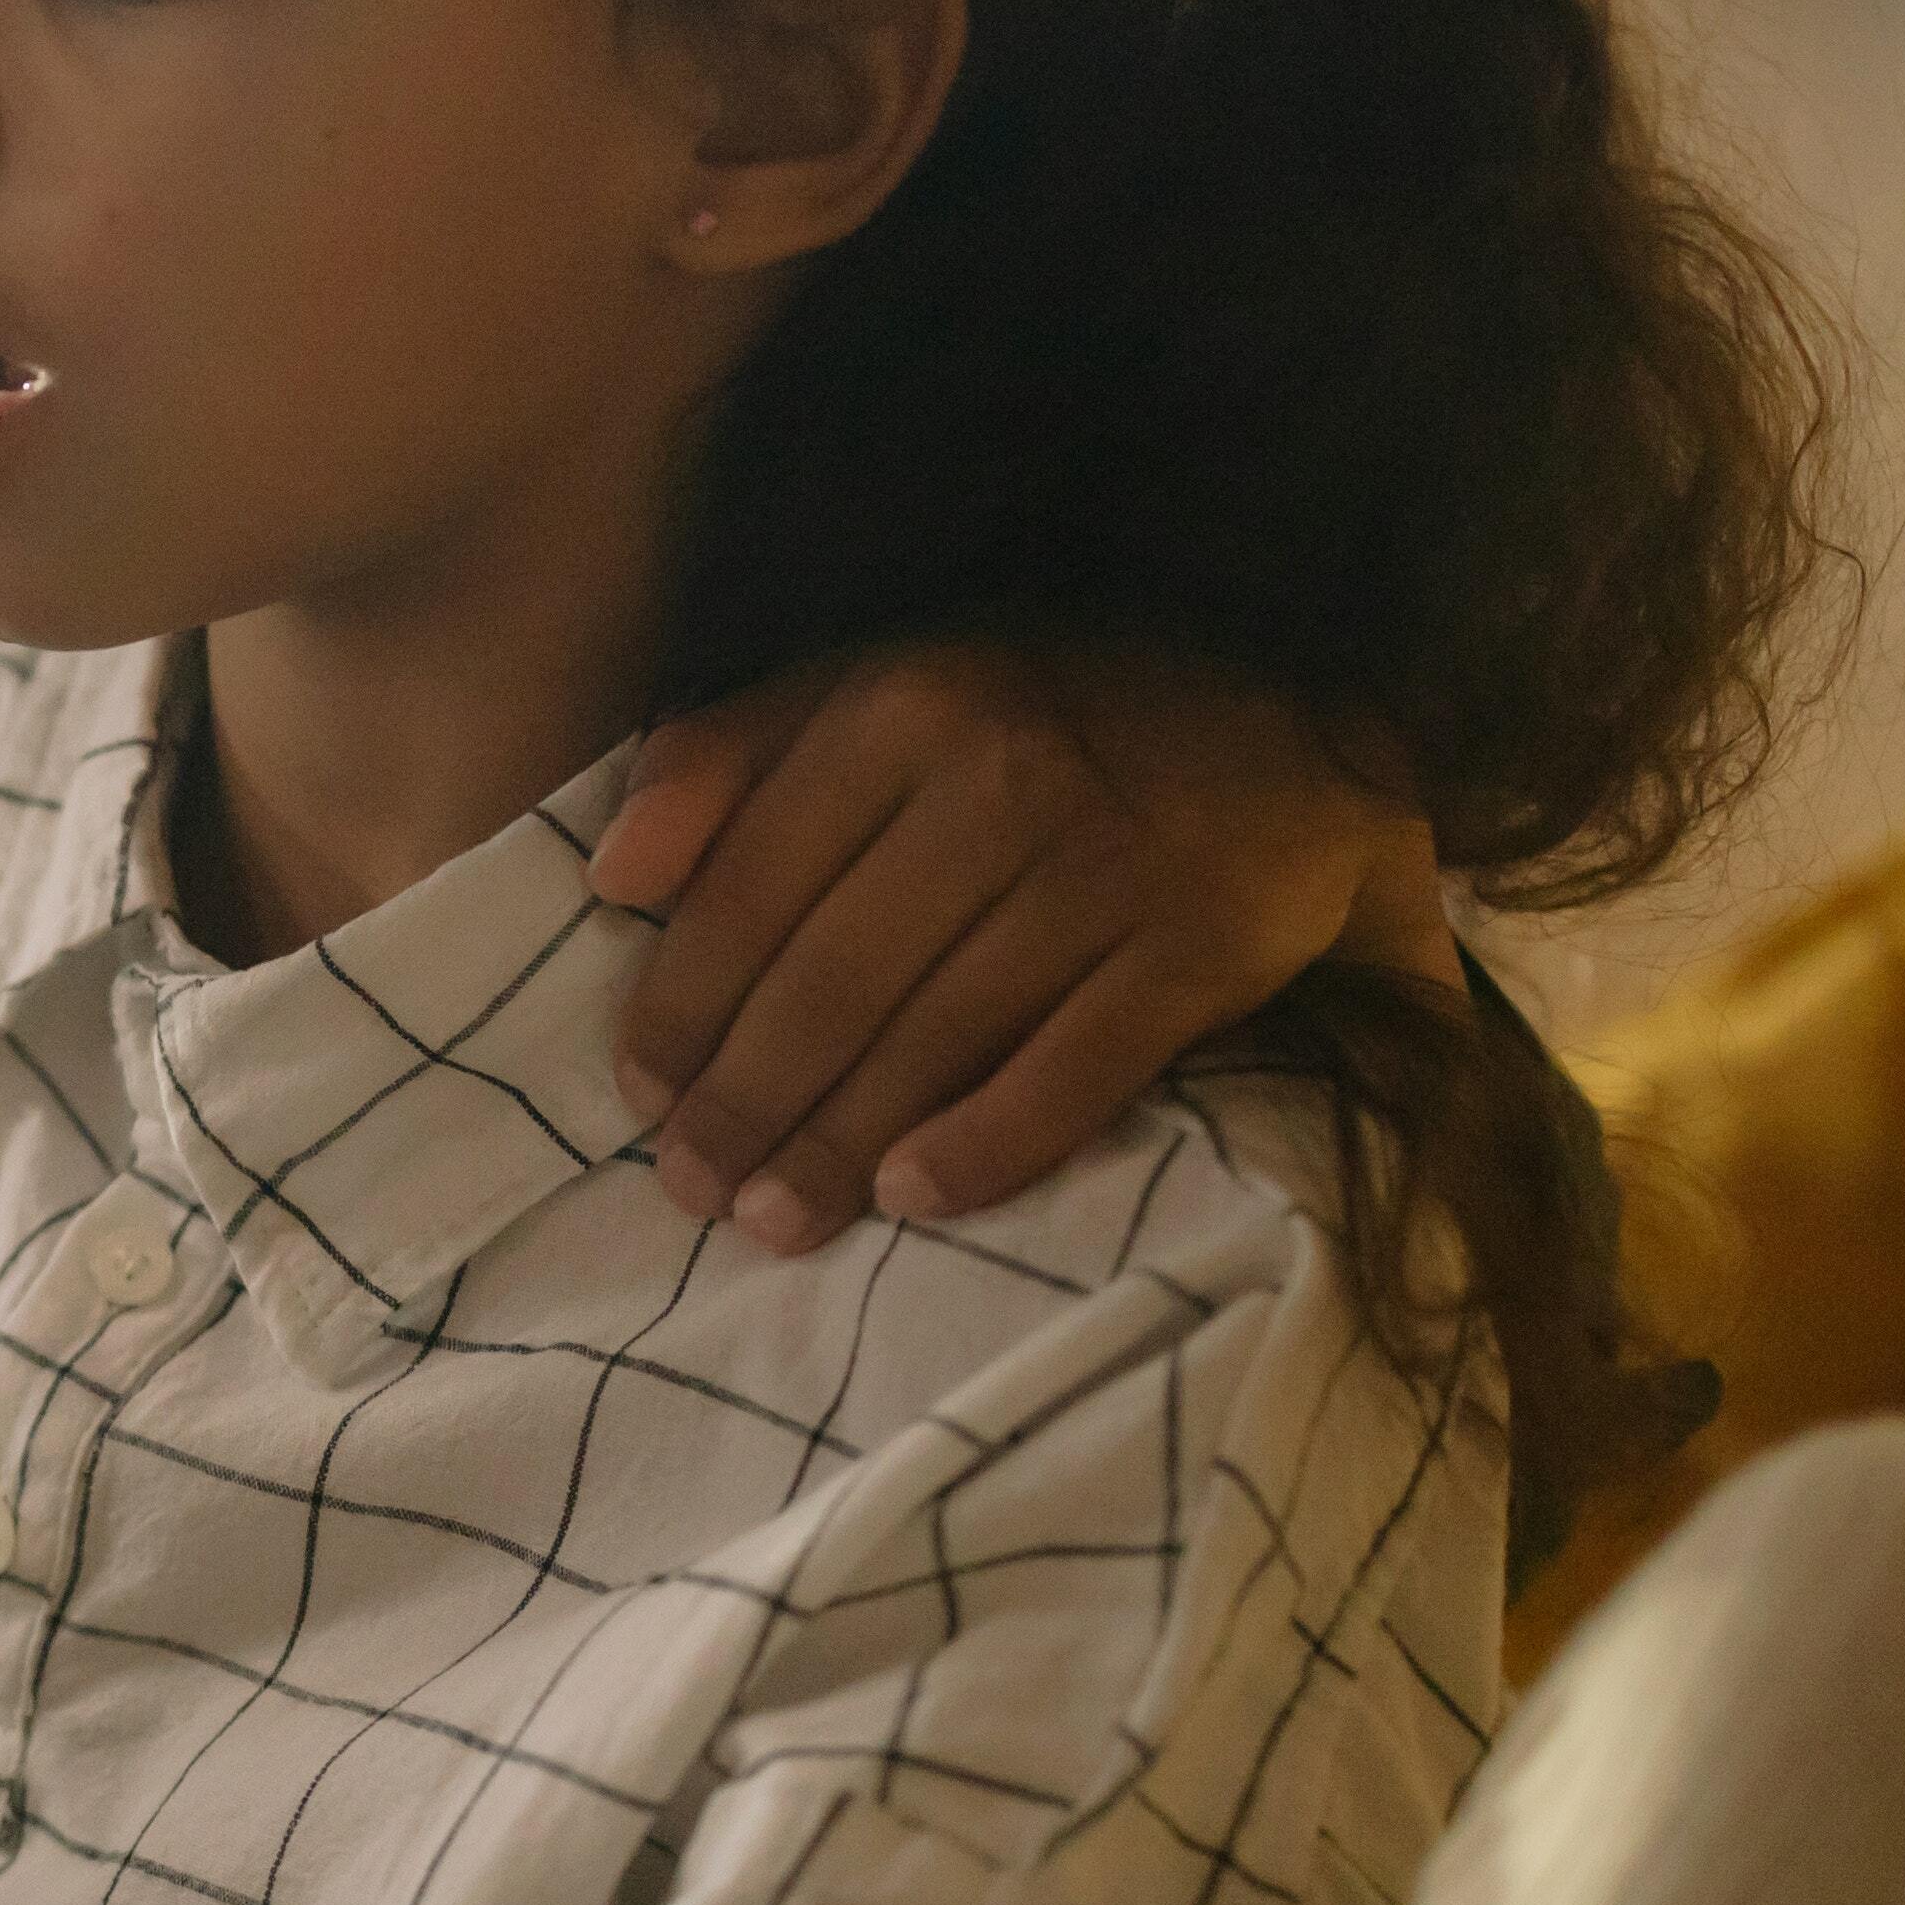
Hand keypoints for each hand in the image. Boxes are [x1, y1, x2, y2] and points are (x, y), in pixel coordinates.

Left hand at [593, 641, 1449, 1248]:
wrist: (1290, 723)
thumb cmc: (1040, 715)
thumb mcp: (877, 685)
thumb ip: (731, 755)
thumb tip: (614, 874)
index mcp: (901, 707)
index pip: (751, 887)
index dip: (682, 1006)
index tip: (640, 1095)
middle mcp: (1001, 780)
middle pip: (831, 980)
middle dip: (744, 1101)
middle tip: (691, 1186)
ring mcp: (1109, 868)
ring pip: (935, 1038)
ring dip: (836, 1146)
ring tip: (772, 1219)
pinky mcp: (1201, 949)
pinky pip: (1072, 1073)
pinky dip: (985, 1145)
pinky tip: (911, 1198)